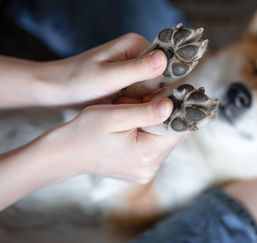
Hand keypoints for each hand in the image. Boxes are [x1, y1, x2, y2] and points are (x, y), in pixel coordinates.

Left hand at [35, 33, 166, 105]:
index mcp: (136, 43)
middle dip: (159, 94)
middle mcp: (138, 52)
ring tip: (138, 113)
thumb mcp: (108, 77)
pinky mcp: (129, 78)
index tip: (165, 104)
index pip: (168, 63)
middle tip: (148, 113)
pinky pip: (144, 92)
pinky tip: (134, 113)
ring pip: (155, 86)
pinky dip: (141, 103)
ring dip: (150, 101)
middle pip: (164, 75)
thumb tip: (165, 60)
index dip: (170, 84)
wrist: (55, 89)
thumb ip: (137, 69)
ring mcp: (134, 66)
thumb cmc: (77, 81)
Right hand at [45, 98, 183, 182]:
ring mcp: (146, 172)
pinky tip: (133, 125)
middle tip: (145, 100)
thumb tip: (171, 106)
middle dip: (165, 115)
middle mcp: (150, 168)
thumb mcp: (113, 115)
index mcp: (145, 154)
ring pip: (165, 141)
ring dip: (157, 124)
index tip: (172, 93)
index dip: (179, 110)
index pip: (179, 130)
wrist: (66, 153)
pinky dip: (150, 134)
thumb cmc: (85, 131)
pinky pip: (155, 148)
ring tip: (135, 112)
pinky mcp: (142, 171)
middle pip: (173, 136)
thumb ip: (144, 112)